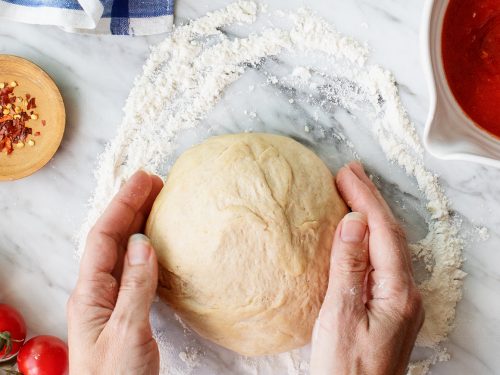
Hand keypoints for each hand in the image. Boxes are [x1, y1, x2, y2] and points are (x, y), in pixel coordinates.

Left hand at [67, 171, 162, 374]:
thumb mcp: (126, 332)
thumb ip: (135, 287)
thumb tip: (142, 243)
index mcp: (91, 294)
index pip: (104, 237)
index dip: (123, 205)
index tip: (144, 181)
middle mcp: (97, 292)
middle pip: (111, 238)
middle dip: (130, 206)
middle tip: (155, 182)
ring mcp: (111, 300)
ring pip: (122, 251)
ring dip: (138, 223)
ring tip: (157, 202)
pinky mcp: (126, 310)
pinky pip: (134, 269)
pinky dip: (146, 248)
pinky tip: (157, 243)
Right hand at [310, 162, 423, 374]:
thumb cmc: (345, 369)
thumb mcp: (340, 317)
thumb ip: (349, 268)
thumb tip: (354, 222)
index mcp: (397, 292)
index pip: (382, 231)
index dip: (364, 198)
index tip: (344, 173)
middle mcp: (406, 293)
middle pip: (391, 234)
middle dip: (370, 199)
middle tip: (349, 171)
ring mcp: (400, 301)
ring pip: (388, 245)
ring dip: (371, 215)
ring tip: (353, 191)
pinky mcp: (389, 308)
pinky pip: (382, 260)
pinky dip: (370, 237)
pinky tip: (358, 232)